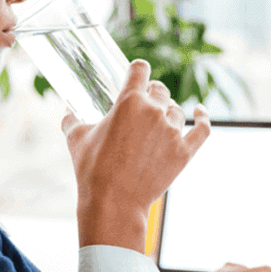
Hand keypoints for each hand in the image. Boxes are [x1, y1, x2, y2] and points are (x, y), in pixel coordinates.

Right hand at [62, 59, 211, 252]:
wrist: (113, 202)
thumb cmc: (92, 170)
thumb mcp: (76, 139)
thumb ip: (72, 120)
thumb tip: (67, 112)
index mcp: (129, 101)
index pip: (140, 69)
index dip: (138, 70)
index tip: (137, 75)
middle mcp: (154, 111)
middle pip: (160, 89)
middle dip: (152, 93)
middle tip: (144, 104)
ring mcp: (172, 131)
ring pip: (177, 110)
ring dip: (168, 112)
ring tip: (157, 124)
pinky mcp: (184, 152)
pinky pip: (202, 129)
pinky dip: (203, 118)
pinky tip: (200, 111)